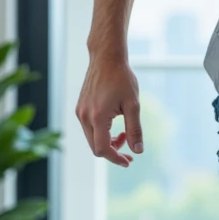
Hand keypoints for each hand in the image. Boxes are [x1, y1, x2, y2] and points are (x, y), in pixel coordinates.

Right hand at [75, 53, 142, 167]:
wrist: (106, 58)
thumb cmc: (122, 78)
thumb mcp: (133, 105)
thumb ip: (135, 129)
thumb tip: (137, 150)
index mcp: (97, 117)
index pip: (103, 149)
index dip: (116, 159)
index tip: (129, 161)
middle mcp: (84, 116)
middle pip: (95, 147)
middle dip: (113, 152)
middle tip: (130, 152)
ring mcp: (80, 112)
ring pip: (91, 139)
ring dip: (108, 142)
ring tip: (124, 135)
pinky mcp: (80, 108)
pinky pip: (89, 128)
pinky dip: (101, 133)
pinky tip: (115, 126)